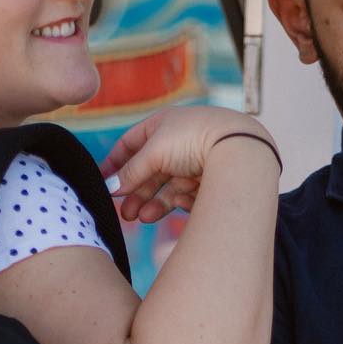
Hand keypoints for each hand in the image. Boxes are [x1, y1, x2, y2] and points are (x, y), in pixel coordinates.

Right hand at [99, 109, 278, 223]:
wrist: (239, 148)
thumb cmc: (193, 140)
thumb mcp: (154, 152)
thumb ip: (131, 171)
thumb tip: (111, 188)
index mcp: (163, 125)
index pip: (131, 143)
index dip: (115, 163)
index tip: (103, 185)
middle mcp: (179, 142)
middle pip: (149, 171)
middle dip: (135, 192)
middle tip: (124, 214)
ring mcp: (196, 162)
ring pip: (168, 187)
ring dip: (152, 203)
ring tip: (142, 219)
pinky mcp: (211, 181)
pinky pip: (188, 195)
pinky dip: (178, 203)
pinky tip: (174, 208)